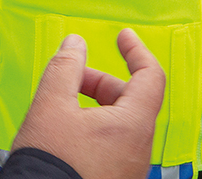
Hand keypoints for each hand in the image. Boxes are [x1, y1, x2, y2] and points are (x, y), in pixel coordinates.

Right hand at [11, 29, 164, 178]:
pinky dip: (94, 126)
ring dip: (95, 104)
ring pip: (120, 124)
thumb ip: (65, 66)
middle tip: (70, 76)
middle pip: (131, 100)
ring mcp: (128, 171)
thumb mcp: (51, 104)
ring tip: (61, 104)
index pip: (151, 76)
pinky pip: (113, 145)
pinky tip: (66, 131)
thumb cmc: (50, 164)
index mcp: (132, 127)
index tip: (122, 36)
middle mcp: (138, 151)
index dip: (137, 50)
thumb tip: (75, 43)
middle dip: (100, 80)